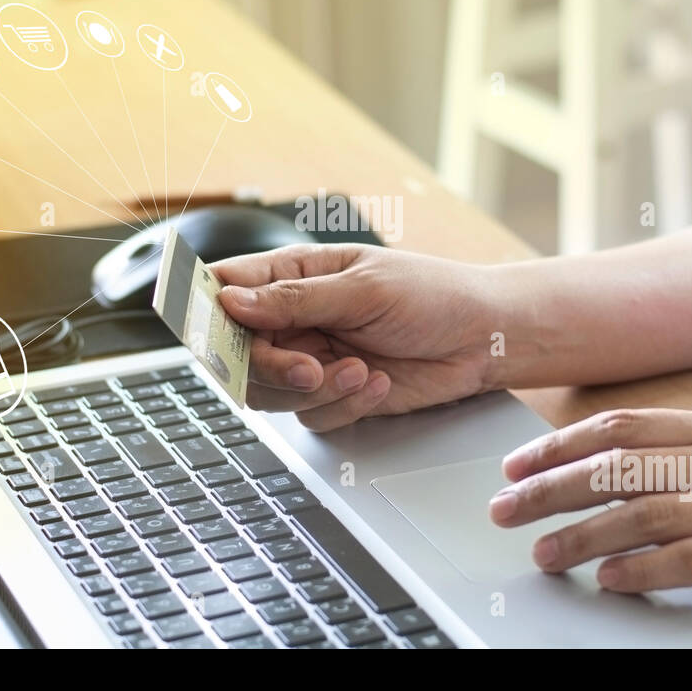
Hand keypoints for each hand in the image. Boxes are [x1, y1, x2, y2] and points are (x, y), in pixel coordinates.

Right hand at [214, 244, 495, 430]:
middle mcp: (295, 318)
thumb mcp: (363, 288)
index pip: (227, 288)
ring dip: (313, 390)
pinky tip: (376, 382)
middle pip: (239, 354)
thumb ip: (294, 299)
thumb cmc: (433, 295)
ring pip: (270, 392)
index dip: (208, 309)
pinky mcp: (334, 394)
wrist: (483, 339)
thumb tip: (230, 300)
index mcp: (295, 274)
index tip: (212, 330)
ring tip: (360, 371)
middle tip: (310, 367)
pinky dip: (343, 406)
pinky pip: (310, 416)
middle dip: (274, 367)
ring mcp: (311, 357)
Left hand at [490, 407, 691, 608]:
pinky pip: (691, 561)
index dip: (559, 445)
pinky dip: (641, 570)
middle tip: (503, 509)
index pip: (619, 428)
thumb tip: (619, 457)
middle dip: (549, 489)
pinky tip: (608, 579)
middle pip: (615, 470)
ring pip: (642, 514)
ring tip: (541, 552)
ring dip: (581, 535)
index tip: (516, 465)